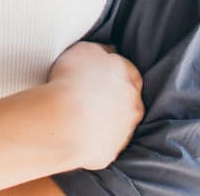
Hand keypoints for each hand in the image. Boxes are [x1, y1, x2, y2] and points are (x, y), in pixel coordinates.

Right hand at [48, 41, 143, 169]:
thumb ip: (100, 50)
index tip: (99, 71)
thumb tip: (108, 52)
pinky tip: (78, 129)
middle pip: (127, 97)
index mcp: (129, 77)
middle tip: (90, 92)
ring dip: (105, 117)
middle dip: (113, 94)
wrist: (66, 122)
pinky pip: (104, 141)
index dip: (113, 69)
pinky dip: (95, 136)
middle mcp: (133, 104)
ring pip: (118, 121)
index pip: (129, 70)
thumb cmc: (72, 81)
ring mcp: (124, 130)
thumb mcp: (85, 49)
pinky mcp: (112, 151)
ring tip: (80, 112)